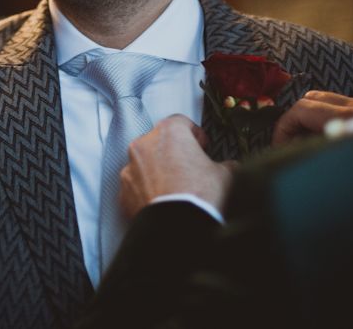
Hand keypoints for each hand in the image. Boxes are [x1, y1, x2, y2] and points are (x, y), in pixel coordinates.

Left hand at [120, 114, 234, 219]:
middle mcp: (145, 144)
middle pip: (160, 142)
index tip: (202, 146)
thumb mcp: (225, 175)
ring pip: (145, 164)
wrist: (178, 229)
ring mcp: (130, 168)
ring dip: (158, 172)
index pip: (182, 122)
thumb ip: (226, 165)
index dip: (194, 135)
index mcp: (169, 131)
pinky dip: (147, 192)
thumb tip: (229, 168)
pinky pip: (136, 186)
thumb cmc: (199, 196)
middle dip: (174, 153)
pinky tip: (164, 202)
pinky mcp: (123, 192)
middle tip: (190, 169)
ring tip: (176, 189)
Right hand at [272, 90, 352, 144]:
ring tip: (303, 147)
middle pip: (310, 99)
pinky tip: (321, 143)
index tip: (277, 150)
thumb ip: (313, 148)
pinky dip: (321, 121)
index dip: (283, 128)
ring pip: (321, 101)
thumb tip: (287, 144)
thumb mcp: (333, 166)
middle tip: (287, 148)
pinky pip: (334, 108)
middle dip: (293, 123)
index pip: (302, 108)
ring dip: (306, 122)